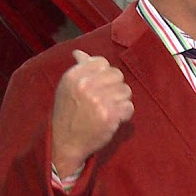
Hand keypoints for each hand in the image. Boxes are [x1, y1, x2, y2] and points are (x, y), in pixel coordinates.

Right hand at [51, 50, 133, 173]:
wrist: (65, 143)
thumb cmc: (68, 114)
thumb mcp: (66, 88)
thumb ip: (78, 69)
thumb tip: (79, 52)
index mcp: (74, 75)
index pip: (102, 62)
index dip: (105, 75)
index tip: (99, 87)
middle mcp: (85, 85)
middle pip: (117, 75)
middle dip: (115, 87)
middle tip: (105, 100)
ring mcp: (98, 100)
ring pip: (126, 91)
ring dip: (120, 102)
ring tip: (107, 110)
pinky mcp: (110, 116)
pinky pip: (129, 107)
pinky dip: (124, 115)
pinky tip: (112, 119)